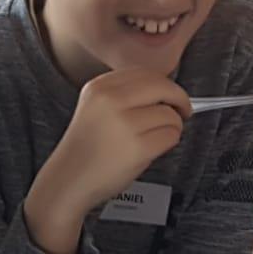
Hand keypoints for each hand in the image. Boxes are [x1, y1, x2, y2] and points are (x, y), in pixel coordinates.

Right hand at [24, 69, 190, 253]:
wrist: (68, 180)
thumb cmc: (86, 150)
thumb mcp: (96, 109)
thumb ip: (125, 96)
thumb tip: (166, 92)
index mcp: (99, 87)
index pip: (145, 73)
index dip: (165, 84)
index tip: (171, 95)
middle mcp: (111, 100)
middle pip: (163, 86)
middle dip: (179, 99)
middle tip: (183, 111)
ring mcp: (125, 123)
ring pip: (170, 114)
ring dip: (174, 126)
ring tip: (158, 137)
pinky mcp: (138, 147)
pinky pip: (171, 136)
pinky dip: (170, 142)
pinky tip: (154, 149)